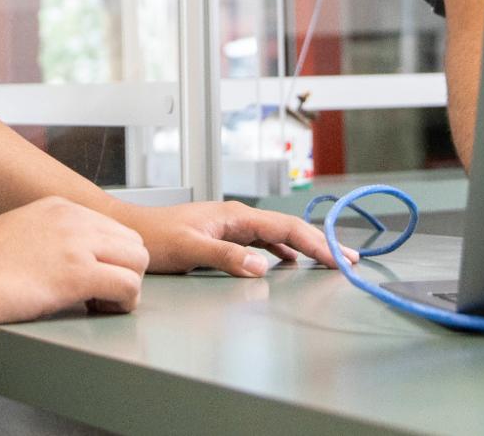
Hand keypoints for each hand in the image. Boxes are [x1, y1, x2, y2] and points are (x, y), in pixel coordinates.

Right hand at [0, 196, 148, 333]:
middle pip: (133, 242)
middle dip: (124, 271)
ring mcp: (77, 243)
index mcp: (59, 207)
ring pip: (139, 261)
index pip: (113, 228)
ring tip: (96, 304)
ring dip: (126, 287)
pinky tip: (94, 310)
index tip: (91, 280)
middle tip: (98, 296)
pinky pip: (129, 287)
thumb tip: (60, 259)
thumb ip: (45, 237)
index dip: (108, 258)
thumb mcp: (17, 232)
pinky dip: (122, 304)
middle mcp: (74, 218)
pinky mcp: (77, 273)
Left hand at [114, 200, 358, 276]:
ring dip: (306, 247)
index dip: (317, 243)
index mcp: (236, 216)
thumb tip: (263, 267)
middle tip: (351, 259)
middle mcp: (238, 217)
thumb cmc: (155, 237)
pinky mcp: (226, 236)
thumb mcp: (189, 250)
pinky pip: (265, 242)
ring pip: (280, 235)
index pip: (287, 229)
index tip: (339, 258)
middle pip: (290, 229)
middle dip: (322, 243)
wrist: (131, 231)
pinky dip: (284, 251)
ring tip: (331, 259)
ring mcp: (233, 225)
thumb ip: (226, 257)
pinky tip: (290, 262)